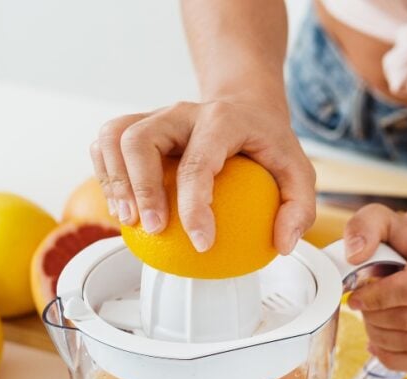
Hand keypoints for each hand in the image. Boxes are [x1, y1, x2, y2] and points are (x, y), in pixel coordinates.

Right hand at [91, 100, 315, 253]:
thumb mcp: (299, 172)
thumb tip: (283, 244)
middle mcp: (181, 112)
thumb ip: (299, 208)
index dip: (195, 207)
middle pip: (140, 140)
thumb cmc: (268, 143)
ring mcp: (155, 117)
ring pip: (114, 137)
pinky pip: (106, 146)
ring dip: (114, 181)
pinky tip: (123, 211)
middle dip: (140, 188)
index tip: (202, 243)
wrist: (245, 106)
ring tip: (129, 221)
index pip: (198, 164)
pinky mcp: (137, 127)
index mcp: (221, 120)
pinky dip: (107, 177)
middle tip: (154, 230)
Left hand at [345, 205, 406, 371]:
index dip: (376, 299)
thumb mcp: (379, 220)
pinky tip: (380, 345)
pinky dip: (395, 358)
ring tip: (372, 323)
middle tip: (362, 310)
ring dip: (382, 338)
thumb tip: (355, 256)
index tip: (354, 298)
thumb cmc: (401, 240)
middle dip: (375, 319)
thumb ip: (363, 228)